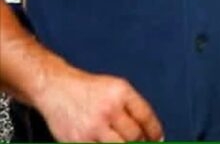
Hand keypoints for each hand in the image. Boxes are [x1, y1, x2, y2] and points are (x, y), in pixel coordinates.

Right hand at [36, 68, 163, 141]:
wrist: (56, 88)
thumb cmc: (86, 89)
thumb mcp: (113, 87)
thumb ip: (131, 106)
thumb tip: (150, 131)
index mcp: (120, 92)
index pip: (145, 116)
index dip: (154, 131)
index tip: (157, 138)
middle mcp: (109, 108)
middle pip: (135, 135)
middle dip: (140, 142)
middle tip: (140, 142)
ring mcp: (94, 126)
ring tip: (123, 141)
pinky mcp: (80, 141)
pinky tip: (106, 142)